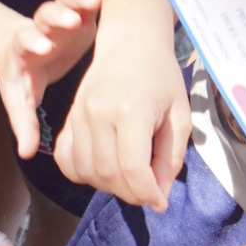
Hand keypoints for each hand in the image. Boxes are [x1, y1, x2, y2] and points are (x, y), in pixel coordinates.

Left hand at [0, 0, 100, 157]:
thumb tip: (26, 152)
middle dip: (57, 16)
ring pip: (66, 0)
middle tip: (70, 20)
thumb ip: (23, 121)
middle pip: (45, 15)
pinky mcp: (78, 10)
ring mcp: (60, 16)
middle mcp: (41, 27)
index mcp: (25, 48)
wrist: (20, 48)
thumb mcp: (20, 97)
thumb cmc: (22, 76)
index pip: (26, 41)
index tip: (42, 46)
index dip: (33, 42)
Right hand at [53, 23, 190, 210]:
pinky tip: (101, 171)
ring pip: (84, 171)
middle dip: (130, 194)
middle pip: (107, 173)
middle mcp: (98, 114)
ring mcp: (78, 115)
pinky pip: (65, 158)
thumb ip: (170, 158)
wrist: (130, 43)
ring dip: (108, 187)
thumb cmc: (161, 77)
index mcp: (131, 111)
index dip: (147, 193)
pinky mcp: (69, 118)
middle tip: (149, 194)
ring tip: (129, 182)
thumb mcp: (180, 117)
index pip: (132, 167)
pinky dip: (81, 174)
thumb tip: (158, 194)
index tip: (161, 202)